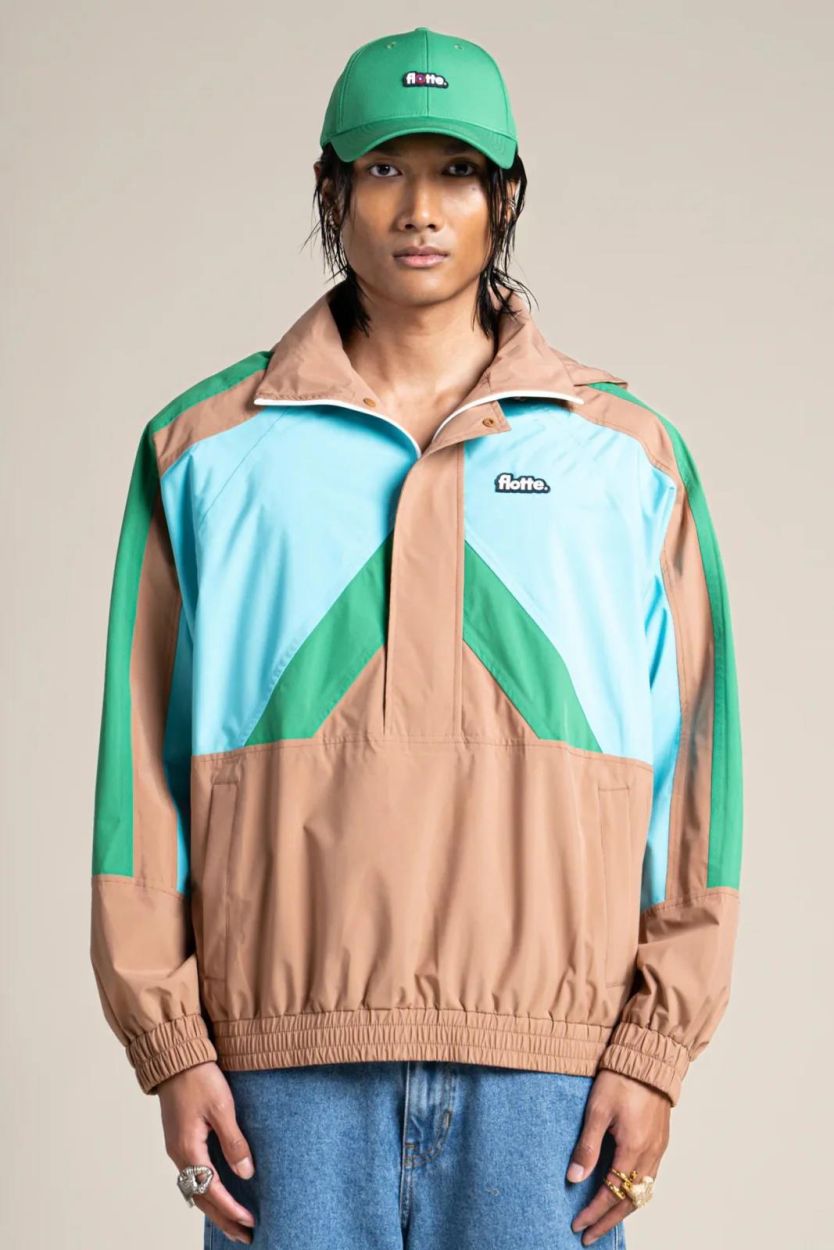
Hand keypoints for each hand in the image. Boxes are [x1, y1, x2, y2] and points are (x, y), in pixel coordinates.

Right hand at [158, 1061, 256, 1244]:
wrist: (176, 1058)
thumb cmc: (199, 1078)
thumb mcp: (222, 1108)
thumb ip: (234, 1142)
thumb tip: (246, 1174)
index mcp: (188, 1149)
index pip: (212, 1190)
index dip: (232, 1209)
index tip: (250, 1222)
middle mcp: (179, 1154)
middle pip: (202, 1197)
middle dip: (224, 1219)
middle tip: (245, 1236)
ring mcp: (177, 1148)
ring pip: (196, 1189)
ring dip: (215, 1209)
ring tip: (234, 1225)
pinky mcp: (180, 1140)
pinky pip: (193, 1176)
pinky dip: (207, 1192)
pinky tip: (217, 1195)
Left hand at [566, 1069, 670, 1245]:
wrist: (648, 1059)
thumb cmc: (621, 1079)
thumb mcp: (597, 1110)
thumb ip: (587, 1147)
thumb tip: (574, 1178)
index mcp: (633, 1148)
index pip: (612, 1193)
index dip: (594, 1212)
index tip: (577, 1225)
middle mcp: (650, 1154)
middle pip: (629, 1201)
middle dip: (608, 1221)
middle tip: (589, 1235)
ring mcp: (658, 1149)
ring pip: (642, 1193)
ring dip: (623, 1210)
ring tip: (604, 1221)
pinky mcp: (661, 1142)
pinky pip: (650, 1179)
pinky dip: (636, 1194)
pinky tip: (624, 1195)